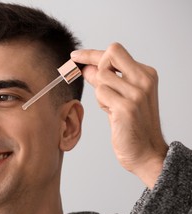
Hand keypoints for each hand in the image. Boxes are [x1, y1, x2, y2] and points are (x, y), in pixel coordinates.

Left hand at [71, 43, 167, 188]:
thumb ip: (105, 80)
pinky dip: (102, 103)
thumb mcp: (119, 97)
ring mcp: (137, 92)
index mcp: (145, 74)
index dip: (91, 54)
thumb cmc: (131, 126)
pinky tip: (113, 114)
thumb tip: (86, 67)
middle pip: (110, 55)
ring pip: (101, 77)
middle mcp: (144, 79)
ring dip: (100, 93)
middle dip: (96, 67)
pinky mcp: (127, 106)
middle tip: (96, 84)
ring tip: (111, 107)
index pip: (115, 52)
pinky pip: (101, 93)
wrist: (145, 152)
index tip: (75, 55)